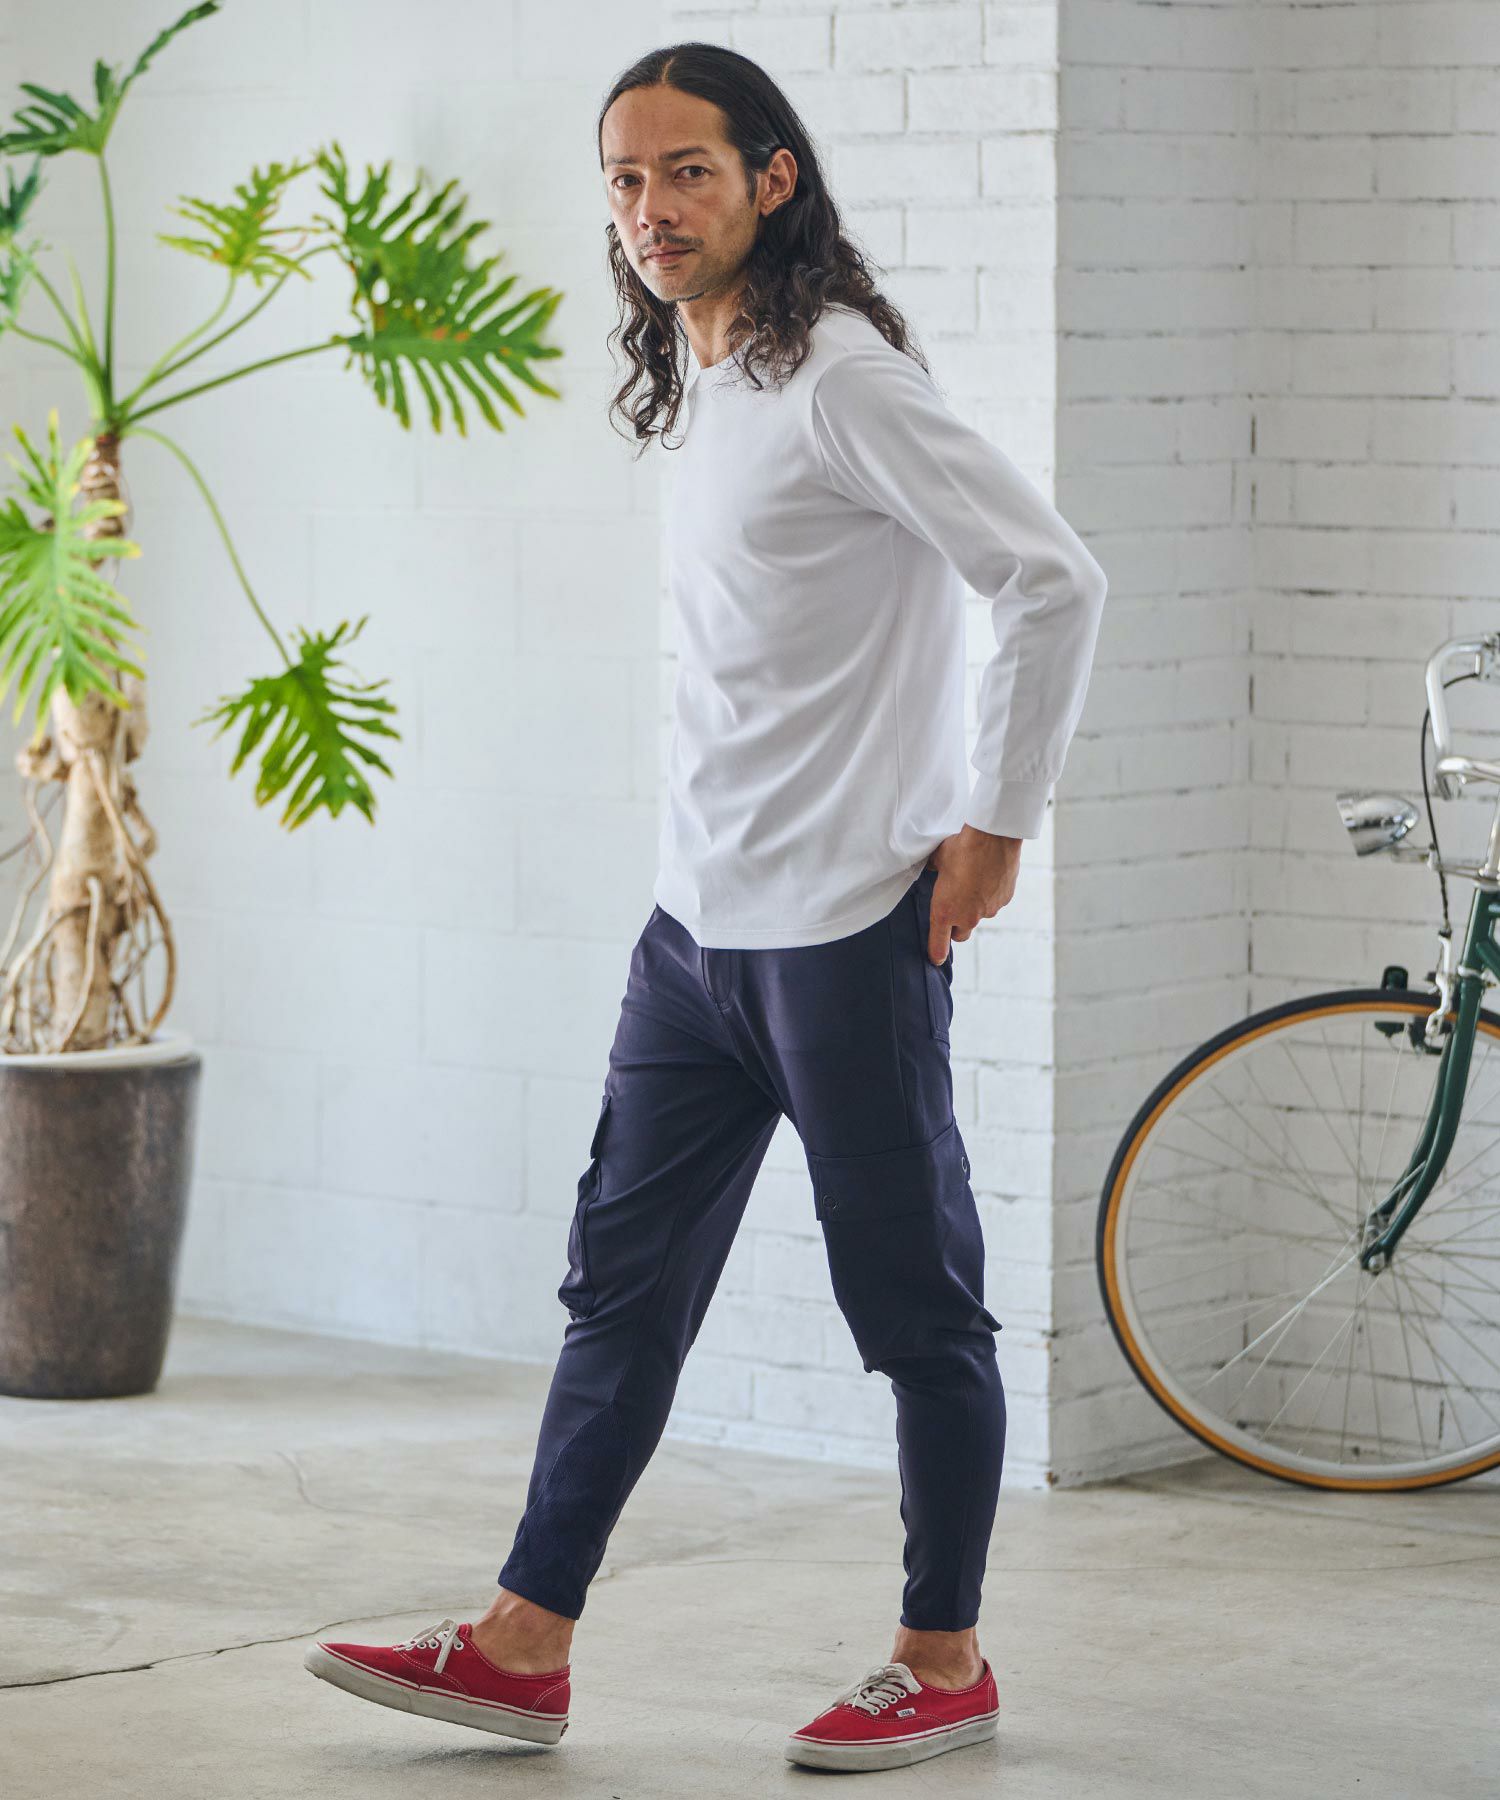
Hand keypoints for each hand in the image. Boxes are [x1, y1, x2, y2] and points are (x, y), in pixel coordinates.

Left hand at [923, 825, 1021, 962]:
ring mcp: (988, 910)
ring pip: (978, 916)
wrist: (993, 839)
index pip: (939, 943)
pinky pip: (994, 903)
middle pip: (960, 934)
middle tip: (953, 905)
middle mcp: (967, 916)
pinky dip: (989, 895)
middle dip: (956, 926)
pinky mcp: (1003, 900)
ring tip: (972, 881)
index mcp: (945, 910)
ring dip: (974, 906)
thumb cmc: (962, 848)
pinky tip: (987, 876)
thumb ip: (934, 872)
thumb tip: (933, 869)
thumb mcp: (938, 860)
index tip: (935, 958)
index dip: (936, 952)